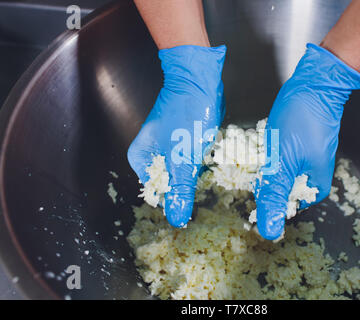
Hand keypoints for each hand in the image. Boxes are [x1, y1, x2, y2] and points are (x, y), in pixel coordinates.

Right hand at [128, 45, 225, 226]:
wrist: (198, 81)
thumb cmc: (186, 116)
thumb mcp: (184, 158)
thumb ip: (180, 190)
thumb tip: (177, 219)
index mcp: (142, 159)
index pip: (158, 192)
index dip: (176, 196)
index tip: (193, 193)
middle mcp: (150, 153)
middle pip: (171, 181)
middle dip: (188, 181)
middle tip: (201, 170)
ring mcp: (166, 144)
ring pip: (183, 169)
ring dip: (196, 169)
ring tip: (206, 156)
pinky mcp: (181, 137)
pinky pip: (190, 157)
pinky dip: (200, 158)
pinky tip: (208, 150)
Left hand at [255, 44, 359, 239]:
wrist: (314, 84)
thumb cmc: (301, 121)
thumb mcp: (282, 161)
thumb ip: (275, 194)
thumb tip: (269, 231)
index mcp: (315, 186)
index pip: (285, 206)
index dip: (267, 197)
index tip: (255, 180)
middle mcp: (312, 175)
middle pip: (280, 188)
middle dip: (264, 177)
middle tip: (257, 159)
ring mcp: (306, 159)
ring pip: (277, 171)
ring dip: (264, 163)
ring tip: (259, 148)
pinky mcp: (298, 145)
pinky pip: (278, 156)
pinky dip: (268, 151)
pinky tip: (263, 141)